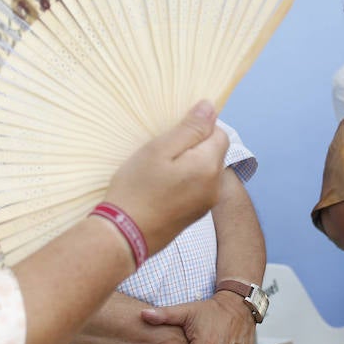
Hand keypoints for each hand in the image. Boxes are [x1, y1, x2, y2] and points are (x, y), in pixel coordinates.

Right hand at [104, 101, 227, 258]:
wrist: (124, 235)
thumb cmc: (137, 189)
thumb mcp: (159, 149)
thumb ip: (189, 128)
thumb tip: (209, 108)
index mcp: (209, 166)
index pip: (219, 133)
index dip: (198, 128)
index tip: (171, 136)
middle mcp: (215, 186)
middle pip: (213, 152)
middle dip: (192, 147)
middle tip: (161, 154)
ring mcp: (206, 203)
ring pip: (204, 170)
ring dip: (187, 165)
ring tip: (158, 172)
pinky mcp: (194, 215)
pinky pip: (196, 188)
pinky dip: (183, 182)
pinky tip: (160, 188)